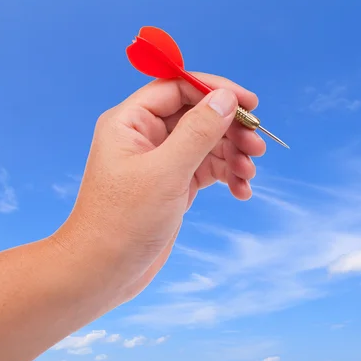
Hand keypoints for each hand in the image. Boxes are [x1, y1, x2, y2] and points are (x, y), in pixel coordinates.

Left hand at [52, 73, 265, 303]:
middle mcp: (146, 136)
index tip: (250, 103)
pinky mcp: (173, 185)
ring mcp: (161, 162)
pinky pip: (207, 169)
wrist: (103, 272)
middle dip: (230, 129)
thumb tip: (225, 98)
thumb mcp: (166, 172)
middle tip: (257, 146)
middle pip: (198, 116)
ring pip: (207, 144)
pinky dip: (226, 176)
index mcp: (131, 122)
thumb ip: (198, 132)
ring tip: (249, 174)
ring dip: (233, 155)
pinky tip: (241, 191)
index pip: (178, 88)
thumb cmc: (122, 222)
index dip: (216, 90)